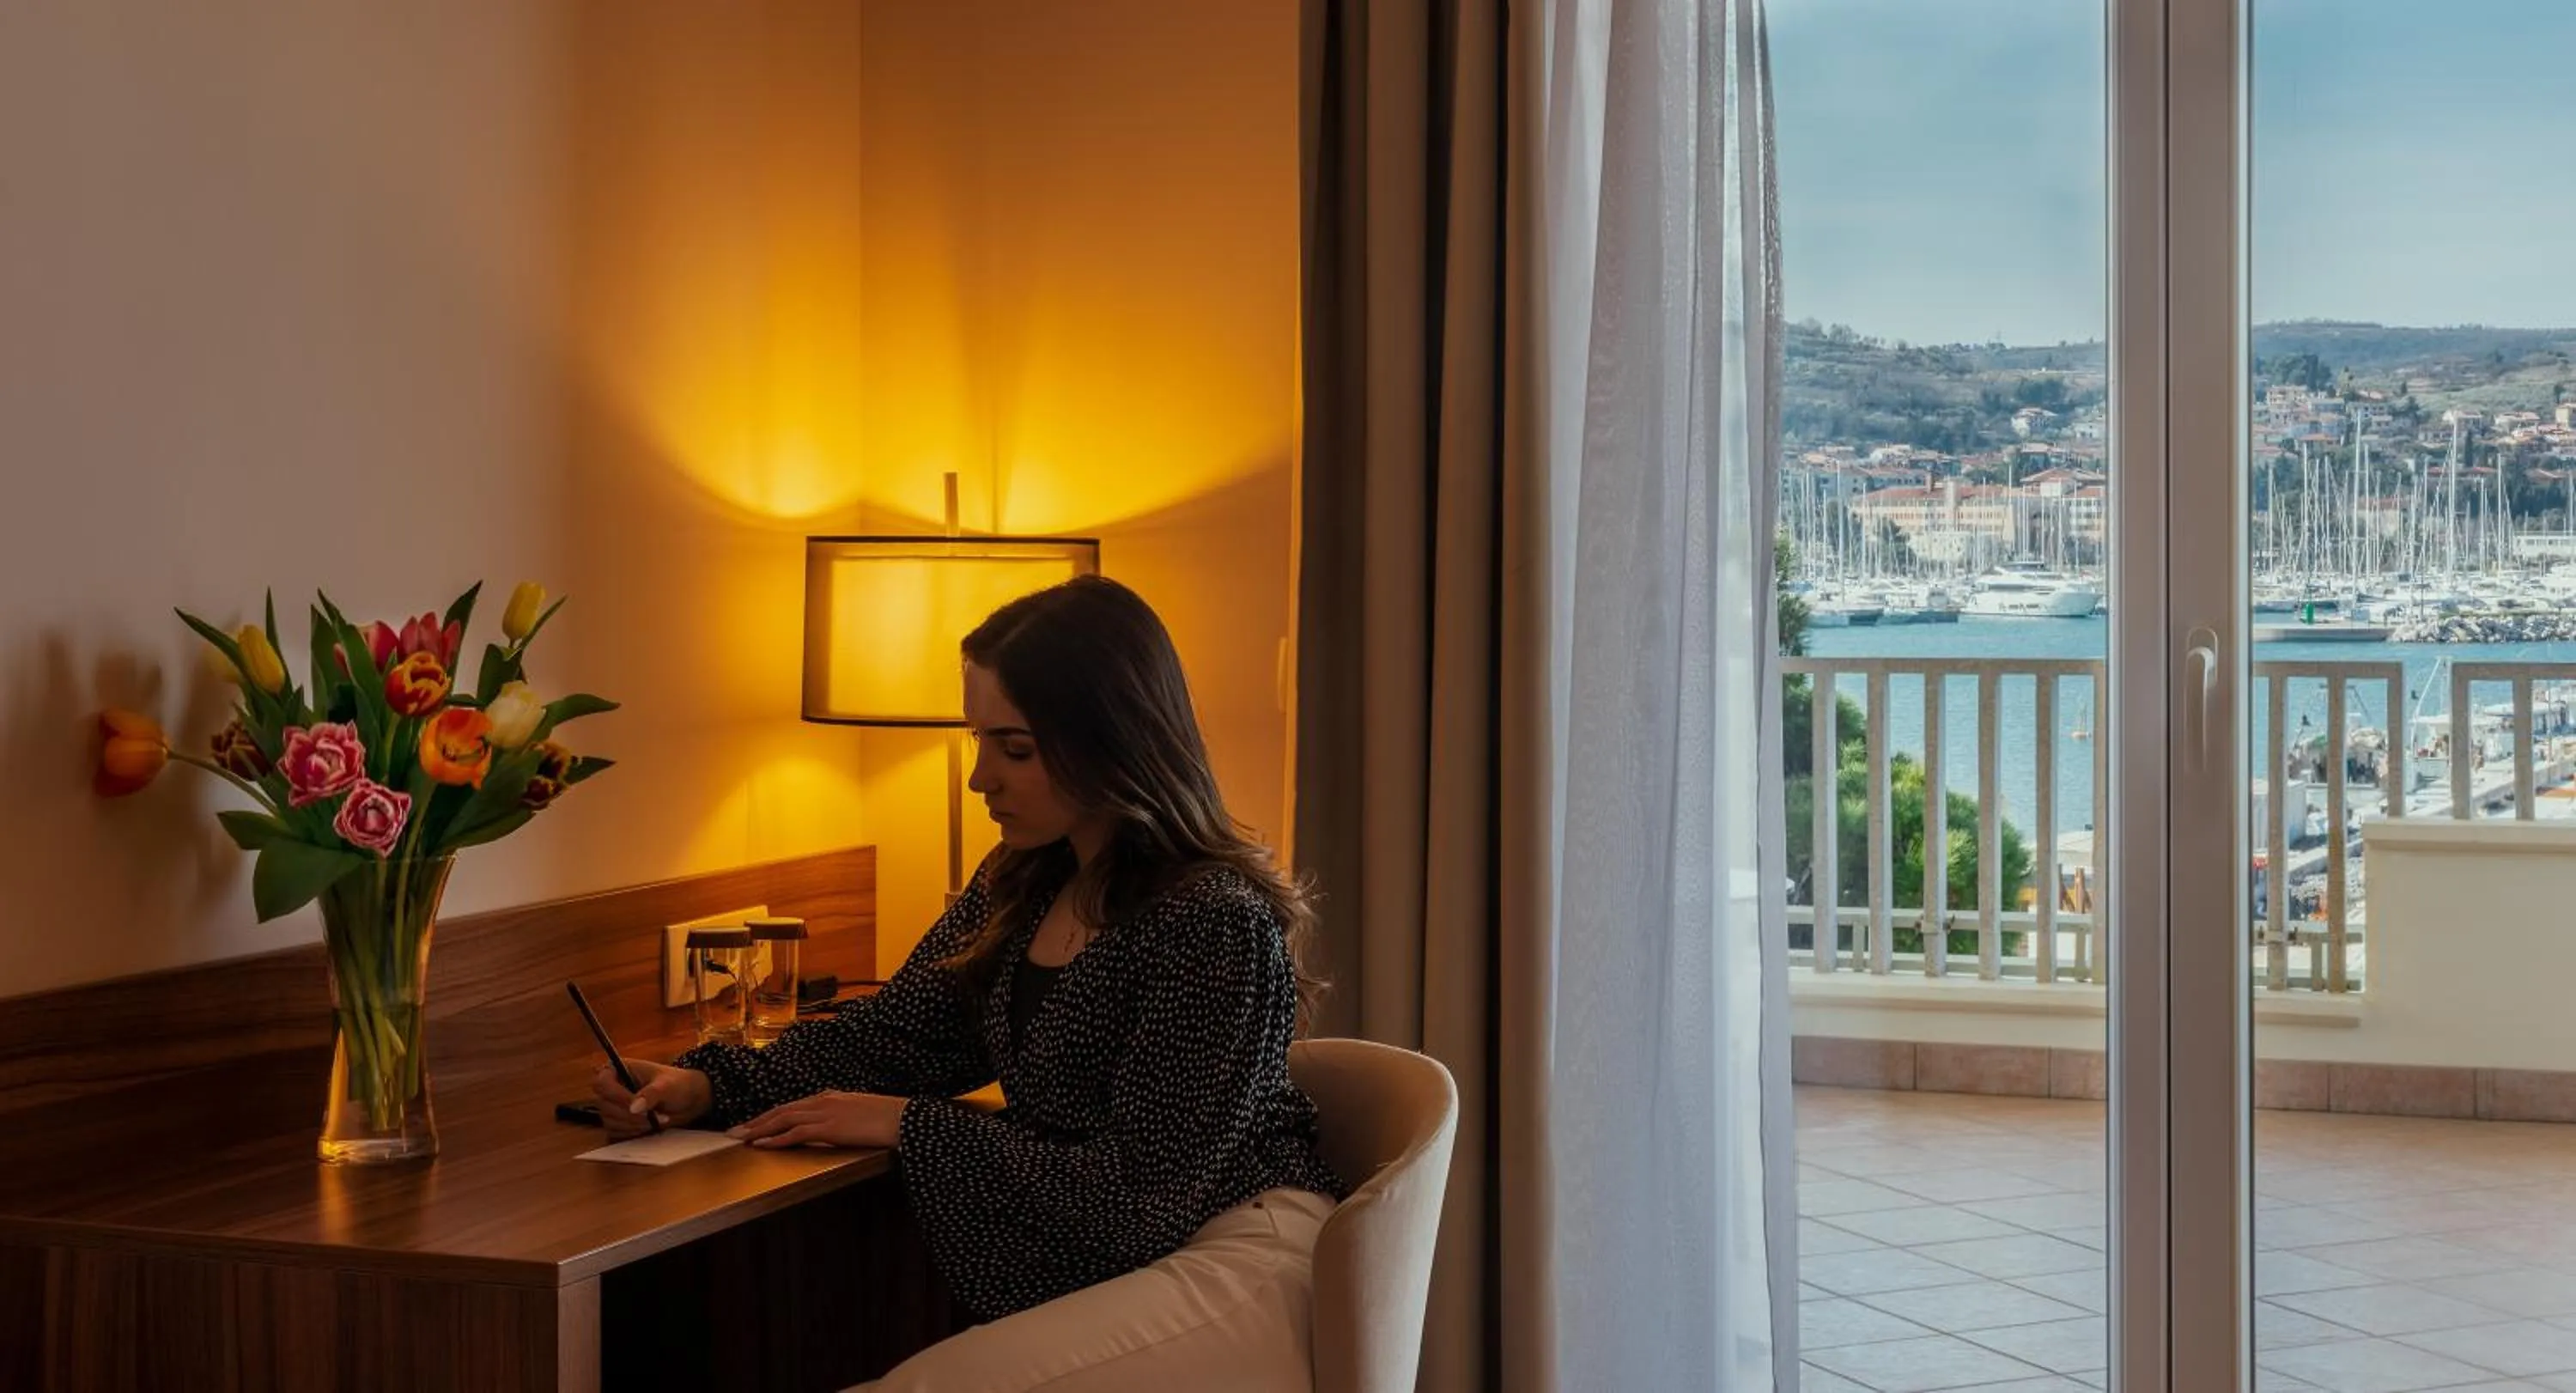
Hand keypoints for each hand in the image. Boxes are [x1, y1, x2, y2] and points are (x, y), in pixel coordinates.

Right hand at [591, 1059, 712, 1138]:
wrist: (687, 1099)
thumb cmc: (677, 1084)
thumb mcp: (667, 1085)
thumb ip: (651, 1093)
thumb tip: (634, 1108)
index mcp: (617, 1069)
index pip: (602, 1084)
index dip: (617, 1097)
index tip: (637, 1107)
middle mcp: (610, 1088)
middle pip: (605, 1106)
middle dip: (630, 1115)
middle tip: (653, 1117)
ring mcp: (612, 1106)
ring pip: (610, 1121)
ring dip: (634, 1125)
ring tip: (656, 1121)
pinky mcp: (618, 1122)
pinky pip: (616, 1132)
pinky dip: (633, 1133)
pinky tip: (649, 1127)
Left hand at [727, 1091, 907, 1150]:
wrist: (904, 1119)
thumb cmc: (889, 1119)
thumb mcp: (862, 1114)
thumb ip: (845, 1118)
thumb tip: (837, 1127)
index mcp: (831, 1097)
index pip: (793, 1106)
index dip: (770, 1115)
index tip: (754, 1124)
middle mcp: (823, 1100)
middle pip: (781, 1110)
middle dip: (756, 1121)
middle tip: (734, 1131)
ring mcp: (825, 1112)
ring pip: (782, 1119)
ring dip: (758, 1129)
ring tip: (739, 1138)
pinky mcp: (829, 1127)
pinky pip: (795, 1133)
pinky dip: (775, 1139)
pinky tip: (760, 1145)